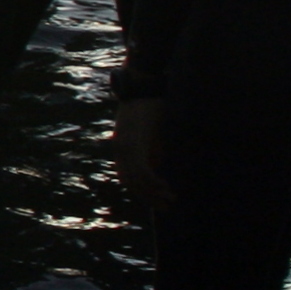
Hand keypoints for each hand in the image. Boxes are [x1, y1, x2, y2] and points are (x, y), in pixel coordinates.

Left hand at [111, 94, 170, 215]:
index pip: (127, 177)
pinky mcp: (135, 142)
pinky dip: (153, 182)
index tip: (157, 200)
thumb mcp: (152, 131)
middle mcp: (120, 149)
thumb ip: (154, 148)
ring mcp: (126, 146)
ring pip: (136, 180)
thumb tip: (159, 164)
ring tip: (170, 200)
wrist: (142, 82)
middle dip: (149, 197)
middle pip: (130, 182)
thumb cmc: (150, 105)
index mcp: (122, 147)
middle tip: (166, 206)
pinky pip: (142, 170)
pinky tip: (166, 188)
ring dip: (153, 193)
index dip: (142, 191)